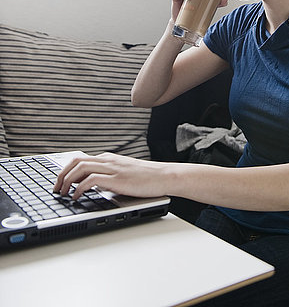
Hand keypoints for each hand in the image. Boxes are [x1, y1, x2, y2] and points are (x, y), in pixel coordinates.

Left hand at [53, 152, 167, 199]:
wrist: (163, 176)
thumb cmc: (147, 178)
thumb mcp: (124, 173)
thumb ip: (109, 176)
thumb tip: (94, 186)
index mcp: (109, 158)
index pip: (81, 159)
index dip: (67, 170)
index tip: (60, 182)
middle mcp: (108, 160)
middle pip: (76, 161)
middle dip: (62, 174)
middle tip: (56, 188)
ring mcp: (112, 168)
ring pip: (81, 168)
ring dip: (67, 181)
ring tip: (63, 193)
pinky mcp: (116, 179)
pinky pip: (91, 180)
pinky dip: (79, 188)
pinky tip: (77, 197)